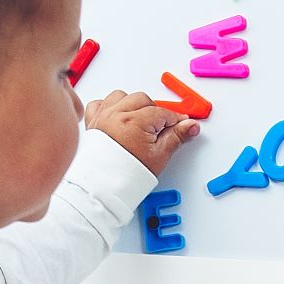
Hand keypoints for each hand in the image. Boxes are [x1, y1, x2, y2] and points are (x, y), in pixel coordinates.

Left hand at [84, 89, 200, 178]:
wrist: (104, 187)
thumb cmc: (128, 174)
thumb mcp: (159, 156)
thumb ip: (177, 137)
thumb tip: (191, 125)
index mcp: (135, 122)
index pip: (162, 112)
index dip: (174, 119)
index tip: (180, 124)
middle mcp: (117, 115)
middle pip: (143, 99)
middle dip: (154, 110)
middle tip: (160, 126)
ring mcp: (103, 117)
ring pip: (121, 96)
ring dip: (132, 103)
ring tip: (139, 119)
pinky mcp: (92, 122)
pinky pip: (98, 104)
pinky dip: (108, 106)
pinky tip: (116, 115)